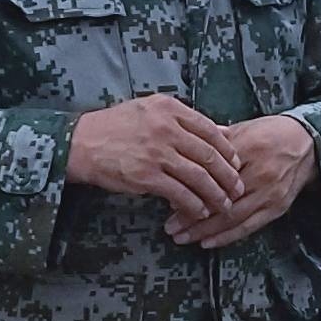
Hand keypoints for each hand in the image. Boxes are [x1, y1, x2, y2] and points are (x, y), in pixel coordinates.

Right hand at [68, 95, 246, 230]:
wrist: (82, 143)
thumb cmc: (115, 126)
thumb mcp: (149, 109)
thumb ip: (182, 119)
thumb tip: (219, 131)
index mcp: (170, 109)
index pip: (210, 130)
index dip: (228, 150)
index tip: (236, 163)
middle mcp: (167, 129)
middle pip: (210, 155)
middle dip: (228, 176)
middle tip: (238, 188)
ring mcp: (157, 153)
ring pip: (199, 177)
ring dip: (215, 194)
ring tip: (223, 205)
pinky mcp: (147, 176)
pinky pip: (180, 193)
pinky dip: (194, 204)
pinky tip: (199, 210)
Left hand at [174, 112, 320, 248]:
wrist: (308, 143)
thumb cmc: (272, 133)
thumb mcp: (243, 128)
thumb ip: (215, 142)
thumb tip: (185, 152)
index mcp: (249, 148)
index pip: (213, 172)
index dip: (190, 187)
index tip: (170, 195)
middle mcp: (260, 173)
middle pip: (221, 200)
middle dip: (192, 217)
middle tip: (170, 226)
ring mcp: (270, 193)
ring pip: (233, 217)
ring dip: (205, 231)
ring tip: (183, 237)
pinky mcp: (277, 208)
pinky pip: (249, 227)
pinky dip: (227, 237)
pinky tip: (208, 242)